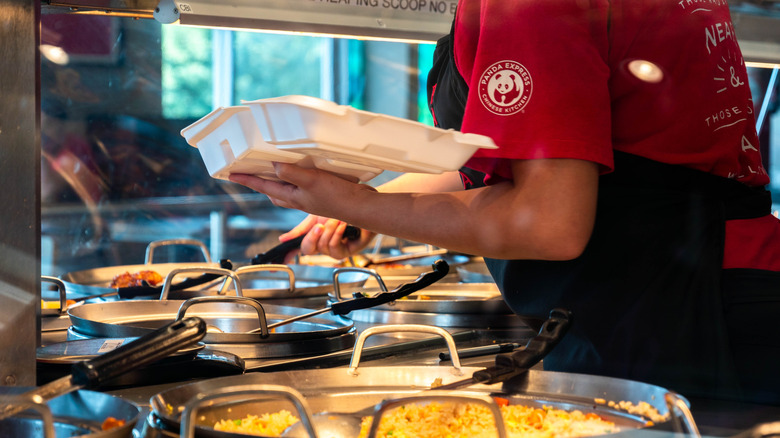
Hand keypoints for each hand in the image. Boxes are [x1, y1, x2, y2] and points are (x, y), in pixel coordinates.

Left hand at [229, 162, 375, 217]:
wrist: (360, 207)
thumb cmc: (337, 197)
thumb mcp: (311, 181)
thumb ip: (291, 173)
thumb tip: (273, 165)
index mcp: (293, 197)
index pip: (264, 186)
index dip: (247, 179)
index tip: (231, 174)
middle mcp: (299, 199)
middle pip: (273, 191)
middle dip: (260, 183)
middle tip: (249, 173)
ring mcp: (311, 197)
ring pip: (287, 190)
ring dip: (278, 181)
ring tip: (272, 170)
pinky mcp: (322, 194)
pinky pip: (302, 186)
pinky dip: (297, 178)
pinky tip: (304, 170)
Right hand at [279, 216, 374, 260]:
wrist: (360, 204)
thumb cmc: (340, 208)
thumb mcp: (315, 216)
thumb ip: (299, 229)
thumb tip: (283, 239)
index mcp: (314, 237)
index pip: (298, 250)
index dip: (288, 257)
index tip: (279, 263)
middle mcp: (323, 245)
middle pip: (307, 250)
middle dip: (312, 236)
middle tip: (319, 225)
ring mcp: (336, 249)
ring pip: (322, 248)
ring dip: (329, 231)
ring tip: (336, 220)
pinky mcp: (349, 251)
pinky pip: (335, 249)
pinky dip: (337, 235)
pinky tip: (343, 226)